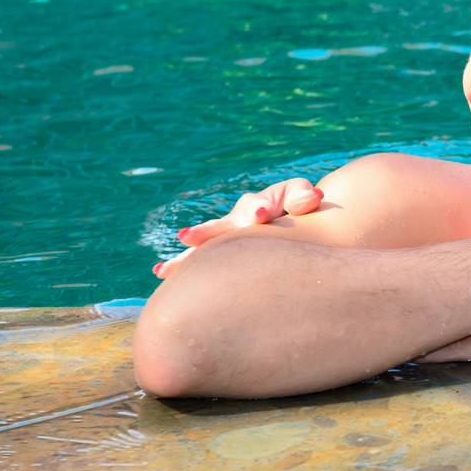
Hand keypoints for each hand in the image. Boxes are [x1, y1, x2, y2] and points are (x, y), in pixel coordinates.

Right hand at [154, 177, 324, 278]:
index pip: (257, 206)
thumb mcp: (303, 196)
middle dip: (207, 233)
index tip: (261, 215)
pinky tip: (159, 274)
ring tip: (163, 267)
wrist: (291, 218)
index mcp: (259, 205)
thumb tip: (310, 198)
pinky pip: (203, 261)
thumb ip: (302, 195)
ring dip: (186, 257)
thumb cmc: (298, 206)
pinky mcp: (225, 252)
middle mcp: (238, 220)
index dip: (258, 210)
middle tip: (188, 236)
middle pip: (221, 226)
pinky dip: (183, 267)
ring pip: (206, 246)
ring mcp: (229, 236)